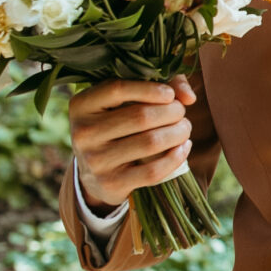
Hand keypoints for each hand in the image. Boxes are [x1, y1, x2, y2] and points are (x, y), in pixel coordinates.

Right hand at [70, 77, 196, 206]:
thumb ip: (159, 87)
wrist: (94, 175)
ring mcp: (95, 160)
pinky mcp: (111, 183)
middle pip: (141, 116)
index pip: (117, 89)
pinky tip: (183, 147)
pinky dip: (176, 157)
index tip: (169, 94)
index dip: (150, 89)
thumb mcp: (124, 102)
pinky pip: (153, 170)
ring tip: (184, 128)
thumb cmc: (116, 126)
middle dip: (172, 112)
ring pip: (151, 142)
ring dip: (178, 133)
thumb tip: (189, 97)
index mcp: (81, 106)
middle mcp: (83, 132)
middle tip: (181, 113)